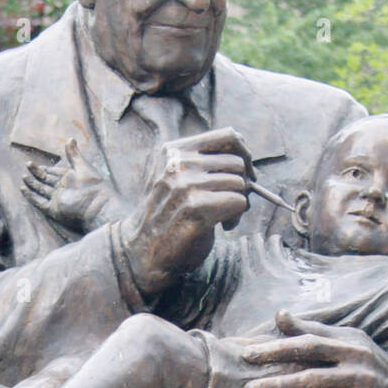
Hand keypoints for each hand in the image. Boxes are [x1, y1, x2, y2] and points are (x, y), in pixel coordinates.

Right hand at [23, 138, 114, 232]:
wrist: (95, 203)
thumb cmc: (92, 184)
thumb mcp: (81, 165)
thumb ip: (73, 153)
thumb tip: (70, 138)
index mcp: (69, 179)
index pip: (54, 173)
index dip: (45, 169)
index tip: (35, 163)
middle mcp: (62, 189)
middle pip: (46, 180)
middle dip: (37, 173)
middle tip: (27, 165)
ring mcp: (57, 199)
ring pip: (41, 190)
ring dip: (32, 184)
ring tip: (23, 176)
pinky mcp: (54, 209)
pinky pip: (40, 202)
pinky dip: (31, 196)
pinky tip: (23, 189)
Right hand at [118, 127, 253, 296]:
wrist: (141, 251)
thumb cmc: (166, 216)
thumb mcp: (176, 178)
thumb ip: (202, 163)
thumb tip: (246, 158)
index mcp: (175, 151)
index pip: (228, 136)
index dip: (244, 153)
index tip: (245, 172)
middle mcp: (179, 163)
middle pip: (237, 163)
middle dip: (243, 184)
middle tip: (231, 202)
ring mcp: (186, 185)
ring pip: (240, 184)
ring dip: (240, 204)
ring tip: (224, 217)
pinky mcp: (196, 209)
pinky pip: (238, 202)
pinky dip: (237, 217)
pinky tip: (223, 226)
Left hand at [240, 310, 387, 387]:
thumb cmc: (362, 365)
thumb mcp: (345, 343)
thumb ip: (312, 331)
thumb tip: (279, 314)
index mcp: (353, 348)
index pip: (309, 345)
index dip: (276, 350)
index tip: (247, 356)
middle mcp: (360, 373)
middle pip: (310, 378)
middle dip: (276, 384)